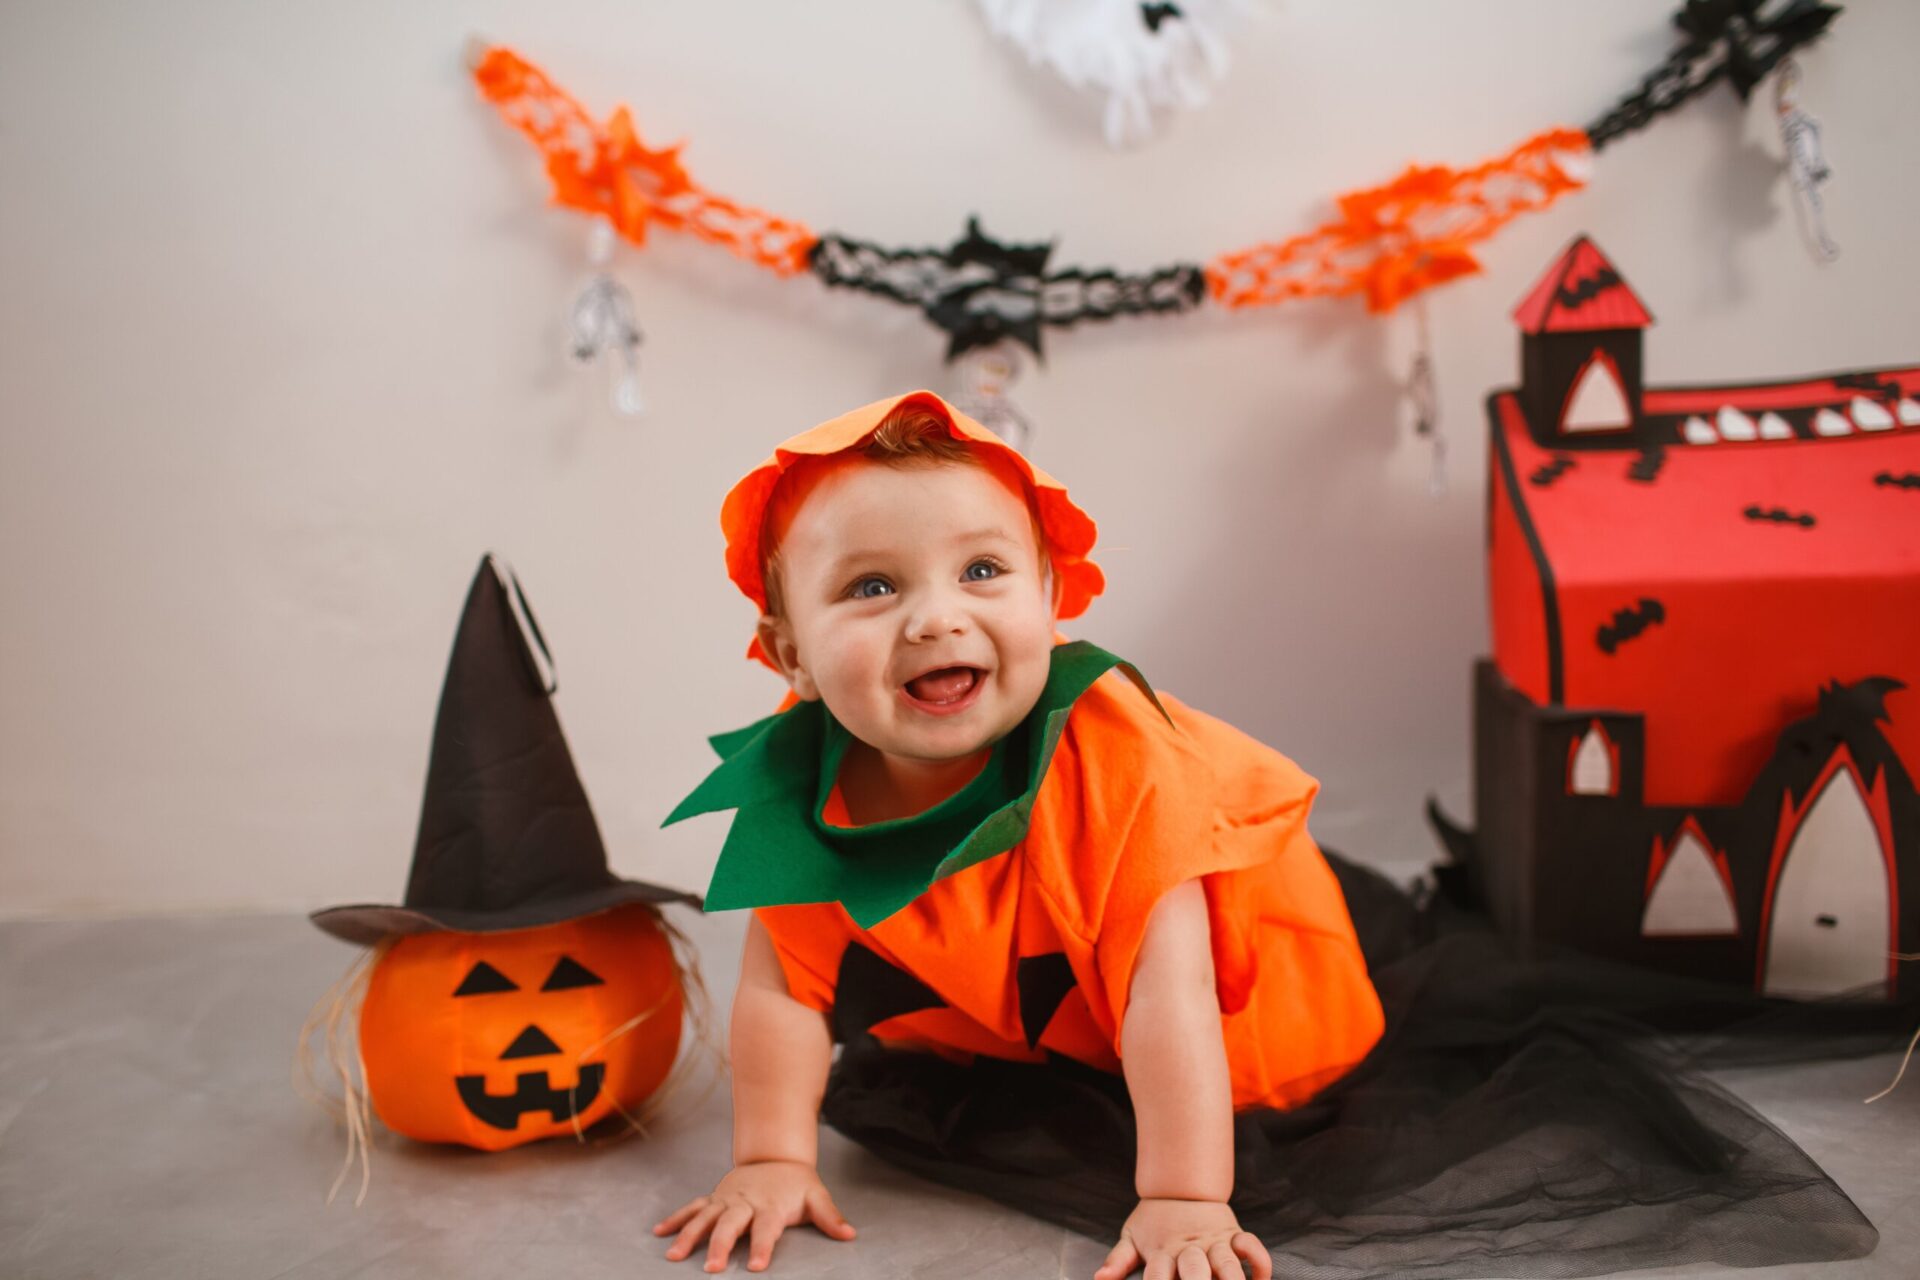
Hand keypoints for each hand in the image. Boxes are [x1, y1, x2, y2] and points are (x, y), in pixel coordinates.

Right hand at [653, 1159, 855, 1272]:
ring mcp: (726, 1199)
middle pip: (730, 1225)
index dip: (763, 1247)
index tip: (756, 1268)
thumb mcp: (817, 1196)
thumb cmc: (797, 1183)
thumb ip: (830, 1217)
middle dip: (719, 1246)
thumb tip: (850, 1235)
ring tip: (673, 1255)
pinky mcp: (714, 1198)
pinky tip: (659, 1233)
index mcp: (770, 1206)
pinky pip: (692, 1208)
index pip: (767, 1230)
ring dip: (688, 1235)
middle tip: (711, 1268)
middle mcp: (745, 1203)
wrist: (776, 1154)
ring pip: (705, 1217)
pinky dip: (676, 1219)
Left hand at [1095, 1198, 1270, 1279]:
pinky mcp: (1233, 1234)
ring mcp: (1214, 1241)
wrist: (1180, 1184)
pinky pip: (1251, 1246)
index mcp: (1162, 1251)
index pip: (1158, 1277)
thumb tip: (1100, 1278)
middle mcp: (1189, 1248)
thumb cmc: (1153, 1220)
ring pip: (1228, 1263)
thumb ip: (1118, 1260)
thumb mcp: (1131, 1237)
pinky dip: (1259, 1262)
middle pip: (1196, 1271)